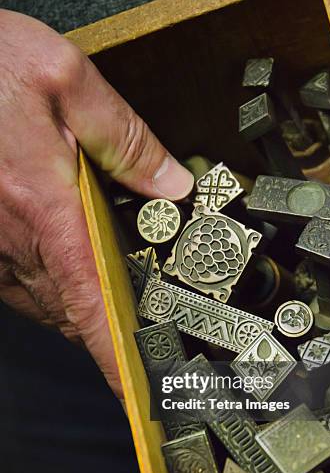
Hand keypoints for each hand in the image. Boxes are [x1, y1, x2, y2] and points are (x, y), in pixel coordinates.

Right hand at [0, 10, 192, 396]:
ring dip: (86, 307)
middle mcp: (16, 241)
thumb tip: (170, 184)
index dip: (116, 358)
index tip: (139, 393)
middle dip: (114, 328)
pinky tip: (72, 265)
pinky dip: (55, 285)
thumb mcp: (63, 78)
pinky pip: (24, 283)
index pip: (90, 306)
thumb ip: (124, 137)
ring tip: (121, 297)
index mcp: (46, 210)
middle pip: (76, 312)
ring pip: (50, 302)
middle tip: (153, 327)